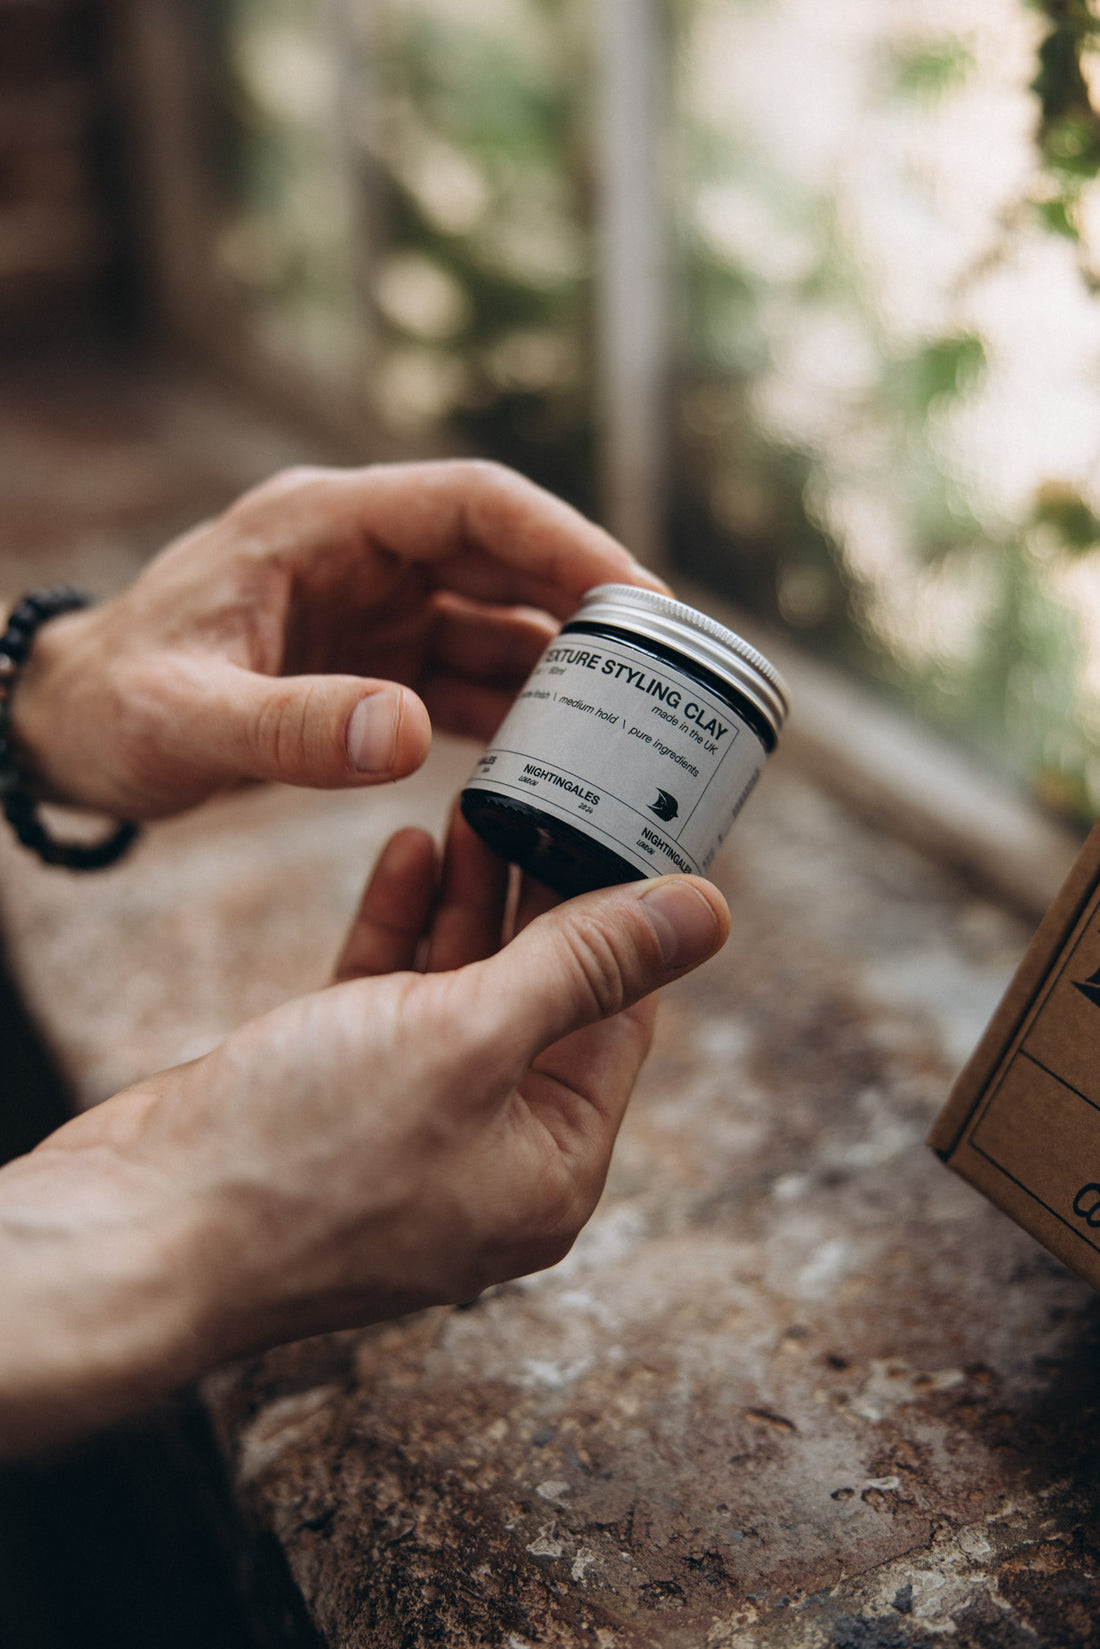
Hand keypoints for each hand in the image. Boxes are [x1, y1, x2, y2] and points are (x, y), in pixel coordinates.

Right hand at [0, 815, 728, 1451]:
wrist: (136, 1228)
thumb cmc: (307, 1155)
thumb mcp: (471, 1038)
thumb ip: (588, 966)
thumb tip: (709, 911)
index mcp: (550, 1167)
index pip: (621, 1017)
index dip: (628, 913)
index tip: (627, 822)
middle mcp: (489, 1154)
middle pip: (543, 998)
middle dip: (541, 893)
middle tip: (546, 793)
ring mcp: (409, 1129)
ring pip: (461, 991)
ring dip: (469, 899)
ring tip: (478, 804)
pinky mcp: (335, 1099)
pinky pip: (389, 1002)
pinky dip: (402, 930)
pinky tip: (410, 853)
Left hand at [9, 461, 663, 819]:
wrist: (71, 733)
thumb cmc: (114, 709)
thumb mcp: (189, 720)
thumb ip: (293, 728)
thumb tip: (407, 734)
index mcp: (322, 528)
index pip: (472, 505)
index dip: (564, 541)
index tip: (639, 597)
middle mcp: (360, 556)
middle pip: (503, 556)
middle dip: (585, 604)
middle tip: (666, 666)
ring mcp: (371, 608)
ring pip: (494, 617)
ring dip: (558, 664)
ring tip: (631, 720)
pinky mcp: (372, 662)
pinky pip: (466, 673)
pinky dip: (514, 709)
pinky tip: (558, 755)